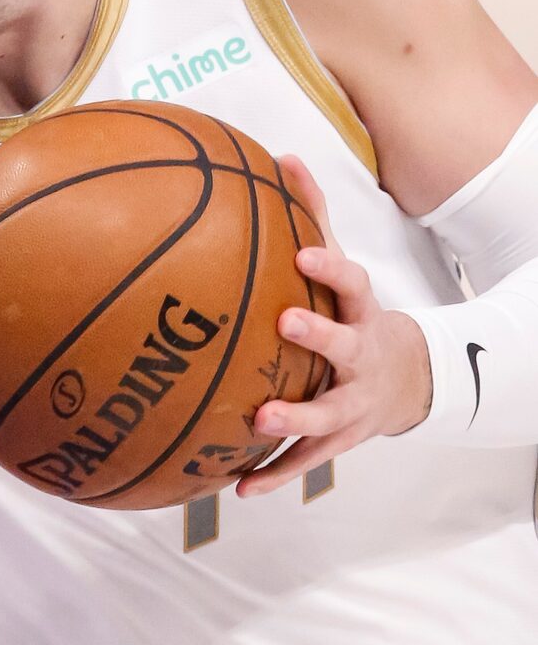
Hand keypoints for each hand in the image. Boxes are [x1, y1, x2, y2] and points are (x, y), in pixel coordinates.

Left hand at [237, 156, 432, 496]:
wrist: (406, 383)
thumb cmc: (354, 315)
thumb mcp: (343, 271)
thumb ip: (313, 217)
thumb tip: (282, 156)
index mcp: (361, 313)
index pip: (354, 284)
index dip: (332, 269)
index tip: (303, 253)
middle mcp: (361, 359)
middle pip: (346, 346)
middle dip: (319, 336)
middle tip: (285, 322)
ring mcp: (353, 404)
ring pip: (327, 414)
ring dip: (295, 419)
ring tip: (259, 419)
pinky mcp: (338, 441)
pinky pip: (304, 462)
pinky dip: (273, 476)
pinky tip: (238, 487)